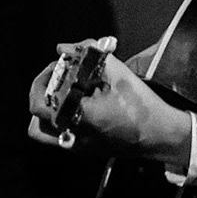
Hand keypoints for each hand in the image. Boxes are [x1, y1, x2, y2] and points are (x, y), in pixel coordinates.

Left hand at [26, 40, 189, 165]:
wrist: (159, 134)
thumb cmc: (140, 105)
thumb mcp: (117, 72)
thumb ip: (88, 54)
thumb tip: (66, 48)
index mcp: (76, 116)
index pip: (42, 96)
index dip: (47, 75)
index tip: (60, 63)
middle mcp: (71, 134)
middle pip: (37, 112)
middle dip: (42, 89)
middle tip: (56, 76)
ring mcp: (76, 145)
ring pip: (41, 129)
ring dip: (45, 110)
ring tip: (60, 94)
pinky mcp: (84, 150)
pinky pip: (58, 136)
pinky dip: (58, 120)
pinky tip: (76, 106)